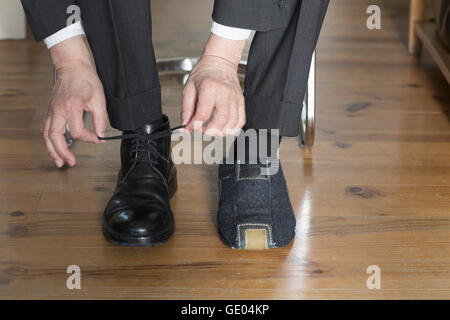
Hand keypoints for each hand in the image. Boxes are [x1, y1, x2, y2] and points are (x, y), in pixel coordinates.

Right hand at [43, 36, 107, 167]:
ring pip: (46, 134)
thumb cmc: (85, 79)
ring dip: (52, 150)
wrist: (72, 66)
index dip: (89, 138)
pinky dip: (49, 140)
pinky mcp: (50, 110)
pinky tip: (54, 148)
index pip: (78, 132)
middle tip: (71, 162)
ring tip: (58, 162)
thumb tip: (102, 135)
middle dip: (62, 152)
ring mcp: (52, 110)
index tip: (98, 139)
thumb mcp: (99, 99)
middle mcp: (58, 110)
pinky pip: (46, 128)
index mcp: (71, 107)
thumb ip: (101, 119)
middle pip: (55, 137)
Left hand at [182, 34, 245, 135]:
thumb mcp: (189, 88)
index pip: (203, 114)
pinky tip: (224, 128)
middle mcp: (224, 93)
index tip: (190, 129)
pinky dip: (233, 129)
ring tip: (212, 130)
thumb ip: (186, 109)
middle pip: (220, 121)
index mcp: (210, 88)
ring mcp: (235, 98)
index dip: (195, 126)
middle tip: (201, 131)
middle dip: (209, 131)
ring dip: (221, 132)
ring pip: (232, 123)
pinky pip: (241, 120)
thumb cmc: (205, 73)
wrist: (221, 62)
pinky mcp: (241, 101)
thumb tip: (185, 125)